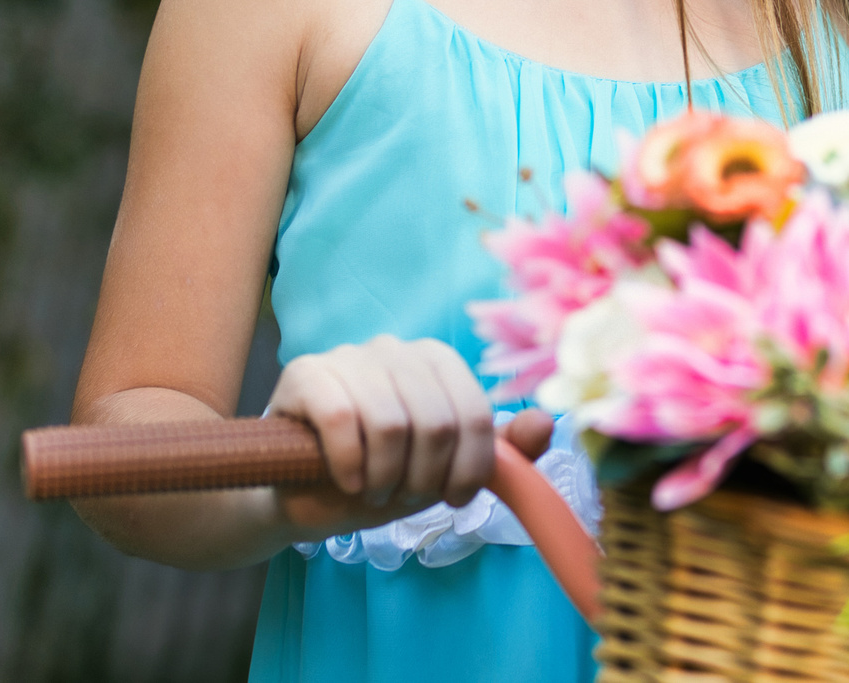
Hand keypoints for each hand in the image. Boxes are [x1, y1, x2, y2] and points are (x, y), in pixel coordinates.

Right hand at [264, 335, 495, 537]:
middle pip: (437, 422)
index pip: (475, 414)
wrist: (303, 496)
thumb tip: (546, 424)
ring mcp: (348, 356)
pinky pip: (341, 419)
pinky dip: (349, 465)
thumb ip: (500, 450)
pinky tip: (347, 481)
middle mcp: (395, 348)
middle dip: (423, 479)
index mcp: (436, 362)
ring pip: (391, 423)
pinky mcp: (305, 373)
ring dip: (385, 478)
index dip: (469, 470)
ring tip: (374, 492)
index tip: (453, 500)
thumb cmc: (379, 477)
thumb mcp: (444, 472)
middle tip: (402, 499)